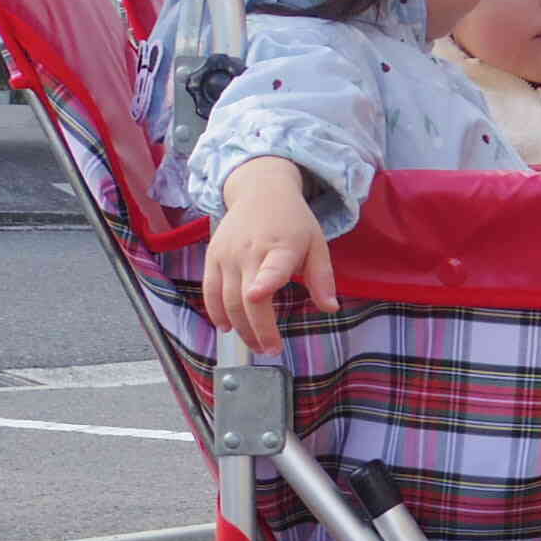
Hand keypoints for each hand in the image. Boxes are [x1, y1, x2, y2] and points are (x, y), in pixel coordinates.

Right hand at [207, 160, 336, 355]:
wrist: (260, 190)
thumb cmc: (293, 221)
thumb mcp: (317, 243)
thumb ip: (322, 278)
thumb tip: (331, 308)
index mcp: (282, 246)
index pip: (272, 266)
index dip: (264, 281)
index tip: (257, 295)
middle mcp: (251, 251)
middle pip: (248, 299)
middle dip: (259, 330)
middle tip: (271, 350)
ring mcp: (228, 255)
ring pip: (228, 300)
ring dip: (240, 328)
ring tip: (255, 345)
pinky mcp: (213, 257)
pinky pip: (210, 291)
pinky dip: (216, 313)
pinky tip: (227, 328)